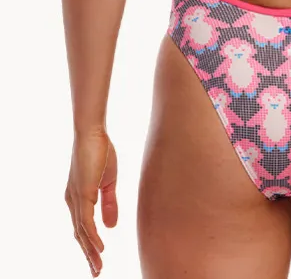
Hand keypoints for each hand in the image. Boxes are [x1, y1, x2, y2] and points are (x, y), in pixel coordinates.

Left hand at [65, 129, 117, 275]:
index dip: (89, 244)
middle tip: (96, 271)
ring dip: (90, 251)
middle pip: (79, 234)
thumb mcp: (108, 182)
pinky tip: (100, 248)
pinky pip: (86, 222)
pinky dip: (92, 237)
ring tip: (98, 266)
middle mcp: (72, 201)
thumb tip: (111, 227)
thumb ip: (110, 204)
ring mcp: (75, 198)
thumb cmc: (100, 151)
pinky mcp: (81, 194)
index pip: (82, 227)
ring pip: (82, 232)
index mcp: (78, 197)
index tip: (98, 259)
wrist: (93, 133)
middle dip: (88, 254)